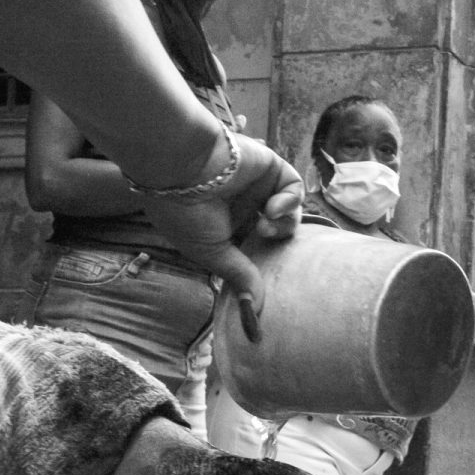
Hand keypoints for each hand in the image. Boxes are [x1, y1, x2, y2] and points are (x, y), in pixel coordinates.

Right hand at [140, 134, 302, 337]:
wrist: (180, 165)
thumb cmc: (185, 212)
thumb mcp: (211, 252)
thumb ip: (238, 275)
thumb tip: (255, 309)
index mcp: (223, 226)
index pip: (253, 248)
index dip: (261, 262)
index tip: (262, 280)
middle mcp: (241, 206)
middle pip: (276, 232)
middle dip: (276, 244)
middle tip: (266, 247)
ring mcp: (256, 186)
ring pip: (288, 212)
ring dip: (283, 225)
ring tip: (265, 226)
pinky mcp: (269, 167)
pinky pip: (293, 186)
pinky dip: (289, 200)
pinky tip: (272, 208)